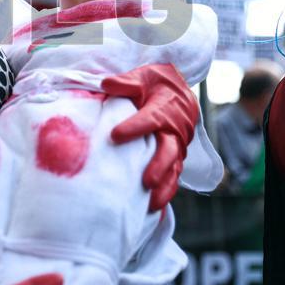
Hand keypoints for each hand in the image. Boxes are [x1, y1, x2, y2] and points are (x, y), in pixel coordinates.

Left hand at [103, 64, 198, 210]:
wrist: (178, 89)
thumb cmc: (156, 83)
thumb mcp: (143, 76)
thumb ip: (126, 82)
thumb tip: (107, 84)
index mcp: (166, 107)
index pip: (151, 119)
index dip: (135, 127)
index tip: (115, 135)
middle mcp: (175, 129)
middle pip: (169, 150)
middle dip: (158, 166)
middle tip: (145, 180)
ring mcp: (177, 145)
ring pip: (173, 168)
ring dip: (164, 186)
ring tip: (151, 202)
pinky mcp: (176, 157)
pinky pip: (173, 176)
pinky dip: (166, 191)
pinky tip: (153, 208)